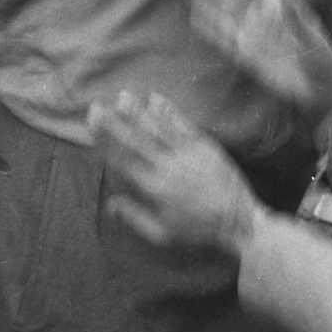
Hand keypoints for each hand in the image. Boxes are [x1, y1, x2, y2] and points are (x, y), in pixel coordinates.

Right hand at [89, 87, 262, 261]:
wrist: (239, 222)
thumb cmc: (199, 230)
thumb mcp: (163, 235)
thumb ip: (135, 218)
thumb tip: (109, 204)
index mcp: (155, 188)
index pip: (123, 160)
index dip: (105, 142)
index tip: (92, 128)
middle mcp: (168, 167)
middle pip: (135, 140)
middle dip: (114, 123)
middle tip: (96, 107)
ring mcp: (188, 154)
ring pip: (158, 128)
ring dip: (138, 112)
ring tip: (122, 96)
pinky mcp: (205, 146)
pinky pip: (182, 125)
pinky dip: (168, 111)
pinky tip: (155, 98)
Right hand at [189, 0, 331, 116]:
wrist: (320, 87)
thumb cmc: (322, 57)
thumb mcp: (311, 34)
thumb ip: (294, 12)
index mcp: (280, 7)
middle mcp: (263, 18)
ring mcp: (253, 35)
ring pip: (224, 13)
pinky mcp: (246, 55)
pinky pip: (222, 39)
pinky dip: (209, 28)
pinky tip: (195, 16)